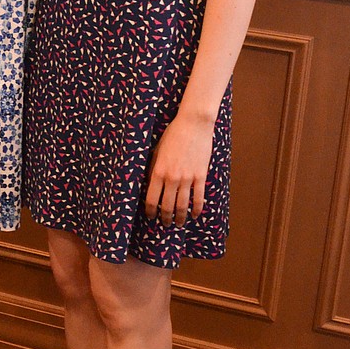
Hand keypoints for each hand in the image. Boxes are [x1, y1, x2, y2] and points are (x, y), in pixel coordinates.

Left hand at [144, 111, 215, 226]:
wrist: (193, 124)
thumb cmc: (173, 135)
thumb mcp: (157, 151)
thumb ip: (153, 168)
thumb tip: (149, 184)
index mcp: (158, 171)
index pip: (151, 199)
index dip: (150, 211)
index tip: (150, 216)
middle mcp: (172, 178)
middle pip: (167, 206)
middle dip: (165, 218)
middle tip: (165, 224)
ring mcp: (187, 178)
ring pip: (183, 205)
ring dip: (180, 217)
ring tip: (178, 224)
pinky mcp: (200, 176)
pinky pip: (199, 198)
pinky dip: (197, 209)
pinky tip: (195, 215)